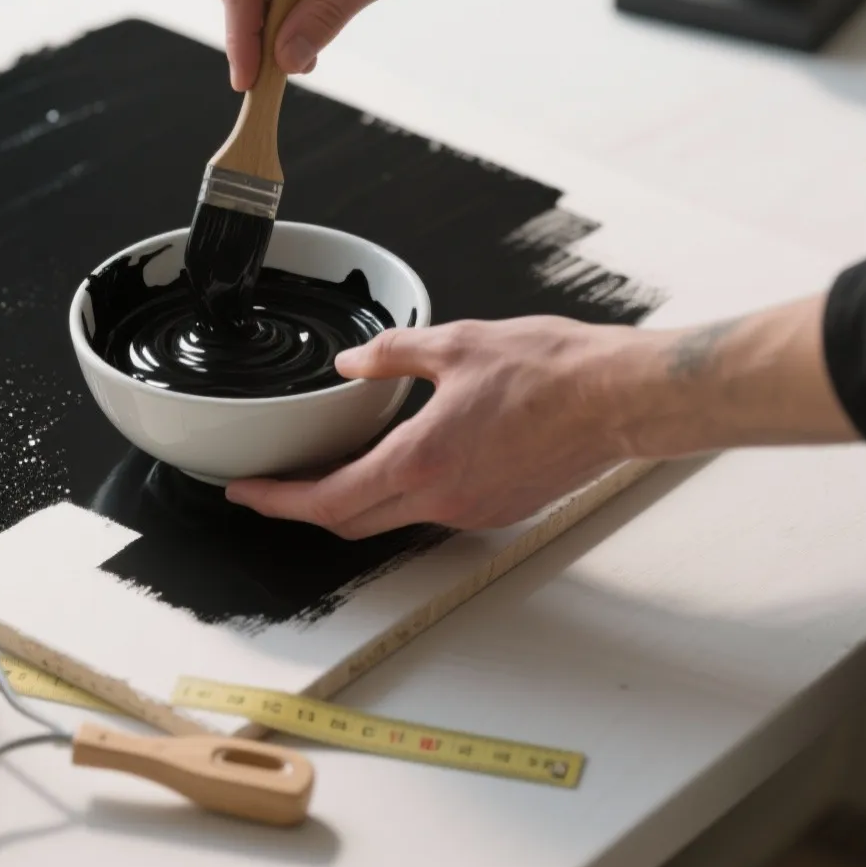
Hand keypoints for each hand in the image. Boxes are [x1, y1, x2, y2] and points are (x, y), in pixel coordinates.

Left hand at [224, 298, 856, 537]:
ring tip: (332, 466)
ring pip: (393, 518)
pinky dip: (404, 492)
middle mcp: (441, 499)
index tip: (246, 493)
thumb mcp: (455, 344)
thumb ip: (392, 357)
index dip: (277, 503)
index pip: (327, 502)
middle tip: (275, 485)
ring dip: (357, 500)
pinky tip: (404, 459)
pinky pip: (434, 509)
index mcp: (420, 461)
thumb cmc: (551, 370)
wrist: (618, 399)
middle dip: (305, 508)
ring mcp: (472, 510)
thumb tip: (354, 365)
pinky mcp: (498, 508)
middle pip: (351, 523)